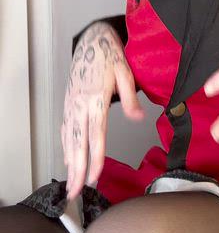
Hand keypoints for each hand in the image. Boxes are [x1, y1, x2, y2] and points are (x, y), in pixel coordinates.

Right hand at [60, 21, 144, 201]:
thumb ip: (130, 98)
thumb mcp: (126, 71)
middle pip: (78, 144)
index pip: (96, 136)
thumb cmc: (110, 54)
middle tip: (75, 193)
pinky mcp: (68, 102)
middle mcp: (80, 104)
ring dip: (70, 163)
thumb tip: (138, 118)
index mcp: (96, 99)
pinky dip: (65, 146)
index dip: (95, 159)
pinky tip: (68, 159)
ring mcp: (71, 104)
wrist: (91, 39)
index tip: (95, 178)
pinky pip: (65, 129)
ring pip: (68, 139)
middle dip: (77, 171)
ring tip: (71, 184)